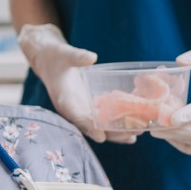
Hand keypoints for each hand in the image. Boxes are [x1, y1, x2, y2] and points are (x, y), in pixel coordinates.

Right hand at [18, 24, 136, 143]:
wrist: (50, 60)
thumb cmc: (55, 57)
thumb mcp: (64, 53)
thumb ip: (76, 56)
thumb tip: (91, 58)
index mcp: (65, 101)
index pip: (76, 117)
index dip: (89, 127)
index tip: (101, 136)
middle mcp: (74, 110)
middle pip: (94, 127)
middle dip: (113, 132)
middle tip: (133, 134)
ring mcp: (84, 110)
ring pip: (102, 126)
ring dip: (119, 130)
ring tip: (140, 131)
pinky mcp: (91, 106)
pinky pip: (106, 117)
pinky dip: (119, 120)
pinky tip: (136, 123)